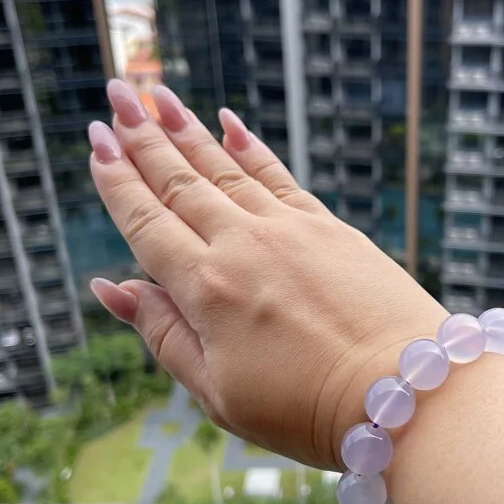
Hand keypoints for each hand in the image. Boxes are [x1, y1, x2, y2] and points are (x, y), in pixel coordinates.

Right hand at [88, 80, 446, 468]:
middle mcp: (244, 247)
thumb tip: (109, 288)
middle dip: (144, 137)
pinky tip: (231, 124)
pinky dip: (252, 148)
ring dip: (190, 132)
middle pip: (182, 184)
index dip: (118, 180)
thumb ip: (163, 334)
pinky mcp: (331, 228)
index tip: (96, 140)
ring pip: (226, 171)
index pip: (147, 223)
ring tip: (161, 98)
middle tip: (118, 94)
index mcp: (207, 291)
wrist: (406, 393)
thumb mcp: (218, 393)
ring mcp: (291, 231)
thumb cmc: (308, 409)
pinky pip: (280, 177)